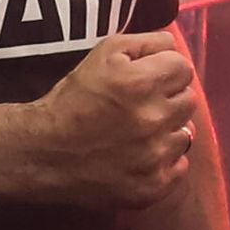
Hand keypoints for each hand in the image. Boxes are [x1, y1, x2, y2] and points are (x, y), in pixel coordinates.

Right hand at [0, 29, 198, 212]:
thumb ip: (147, 42)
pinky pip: (179, 167)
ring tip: (137, 133)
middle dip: (168, 99)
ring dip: (167, 131)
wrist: (41, 153)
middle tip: (140, 106)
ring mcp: (155, 157)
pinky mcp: (152, 187)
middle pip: (189, 100)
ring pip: (185, 134)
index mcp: (141, 84)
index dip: (164, 71)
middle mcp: (153, 120)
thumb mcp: (104, 53)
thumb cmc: (71, 99)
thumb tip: (175, 46)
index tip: (147, 80)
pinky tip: (139, 157)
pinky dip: (164, 162)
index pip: (183, 68)